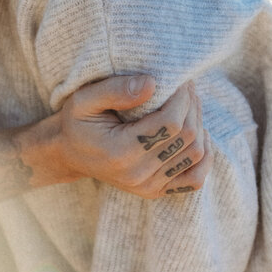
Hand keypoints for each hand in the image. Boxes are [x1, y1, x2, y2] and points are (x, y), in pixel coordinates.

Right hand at [53, 76, 211, 198]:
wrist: (68, 154)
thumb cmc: (76, 122)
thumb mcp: (84, 99)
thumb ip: (115, 90)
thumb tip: (153, 83)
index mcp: (120, 152)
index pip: (170, 123)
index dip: (182, 98)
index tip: (179, 80)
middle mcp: (137, 175)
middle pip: (187, 137)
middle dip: (192, 106)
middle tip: (186, 86)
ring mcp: (148, 187)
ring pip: (195, 154)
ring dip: (199, 124)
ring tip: (189, 104)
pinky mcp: (156, 191)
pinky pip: (195, 179)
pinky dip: (204, 156)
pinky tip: (197, 135)